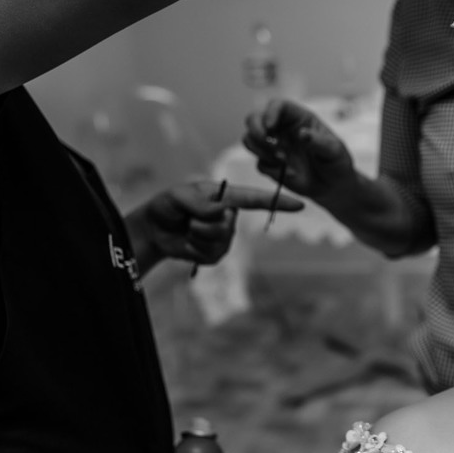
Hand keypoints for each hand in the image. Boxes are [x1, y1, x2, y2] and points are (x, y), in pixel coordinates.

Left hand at [126, 180, 304, 274]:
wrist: (153, 231)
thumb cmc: (166, 206)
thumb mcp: (178, 196)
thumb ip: (200, 202)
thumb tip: (221, 212)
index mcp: (225, 197)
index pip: (255, 199)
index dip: (277, 202)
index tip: (299, 205)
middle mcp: (228, 215)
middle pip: (228, 224)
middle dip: (203, 224)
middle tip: (188, 220)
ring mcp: (224, 236)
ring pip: (219, 240)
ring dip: (197, 236)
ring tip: (187, 230)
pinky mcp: (215, 253)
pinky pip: (212, 255)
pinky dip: (195, 250)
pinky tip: (188, 244)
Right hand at [242, 99, 355, 201]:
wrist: (333, 185)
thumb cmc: (336, 162)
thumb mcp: (334, 150)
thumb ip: (318, 142)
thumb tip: (302, 133)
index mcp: (298, 118)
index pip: (277, 105)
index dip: (270, 112)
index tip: (270, 126)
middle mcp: (282, 129)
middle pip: (254, 118)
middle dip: (257, 130)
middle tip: (271, 145)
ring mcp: (274, 146)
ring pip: (250, 139)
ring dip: (261, 150)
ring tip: (282, 161)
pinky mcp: (271, 164)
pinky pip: (259, 163)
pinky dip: (270, 168)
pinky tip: (289, 174)